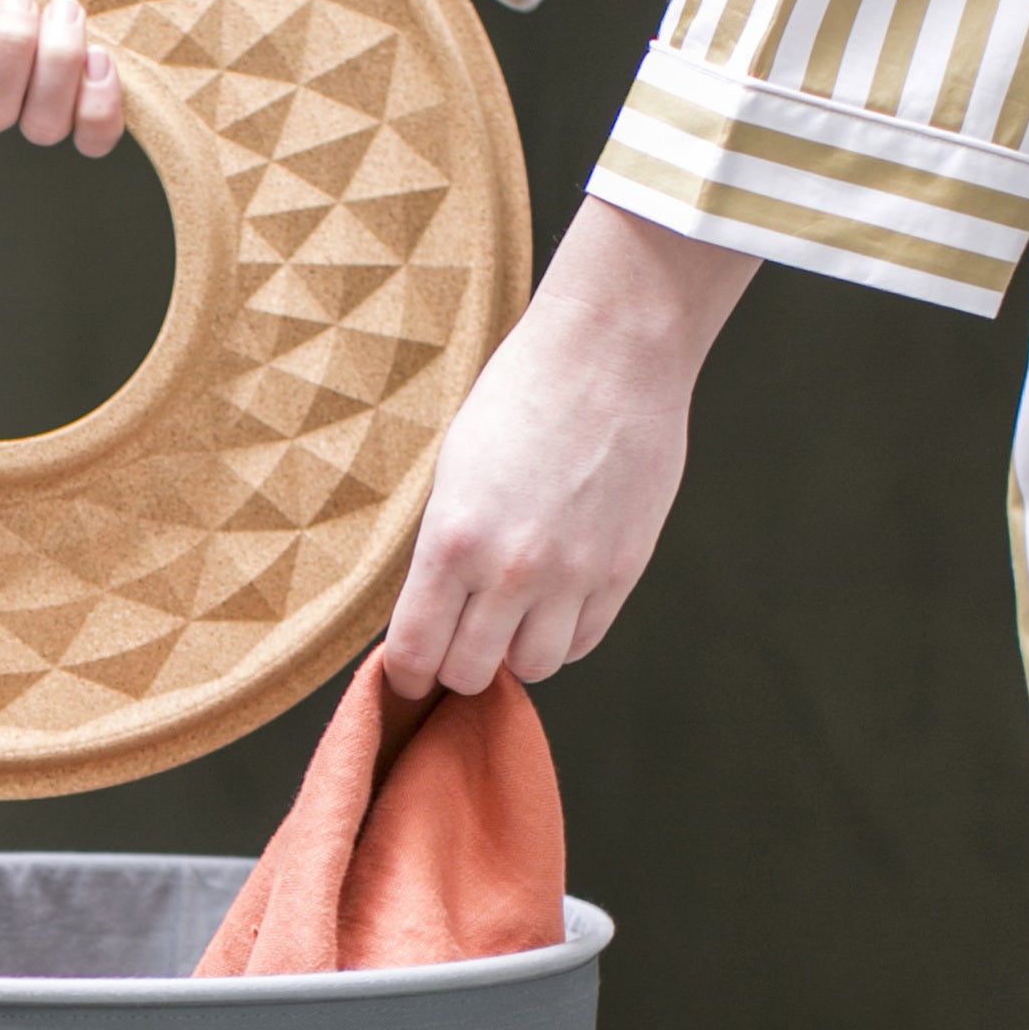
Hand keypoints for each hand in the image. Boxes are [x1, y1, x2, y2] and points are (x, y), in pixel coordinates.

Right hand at [0, 0, 123, 155]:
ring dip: (57, 61)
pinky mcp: (87, 130)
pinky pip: (94, 138)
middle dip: (9, 50)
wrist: (57, 0)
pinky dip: (99, 103)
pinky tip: (98, 58)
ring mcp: (38, 126)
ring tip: (63, 10)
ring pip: (44, 124)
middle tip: (18, 1)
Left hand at [383, 199, 758, 697]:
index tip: (407, 670)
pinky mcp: (622, 570)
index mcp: (451, 543)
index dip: (406, 671)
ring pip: (533, 667)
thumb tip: (432, 618)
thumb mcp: (450, 477)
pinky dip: (563, 634)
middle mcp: (510, 571)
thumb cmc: (516, 402)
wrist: (608, 356)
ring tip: (509, 617)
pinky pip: (583, 640)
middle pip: (470, 673)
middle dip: (455, 665)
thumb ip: (441, 554)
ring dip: (514, 653)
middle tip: (457, 640)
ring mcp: (572, 575)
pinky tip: (552, 602)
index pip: (416, 651)